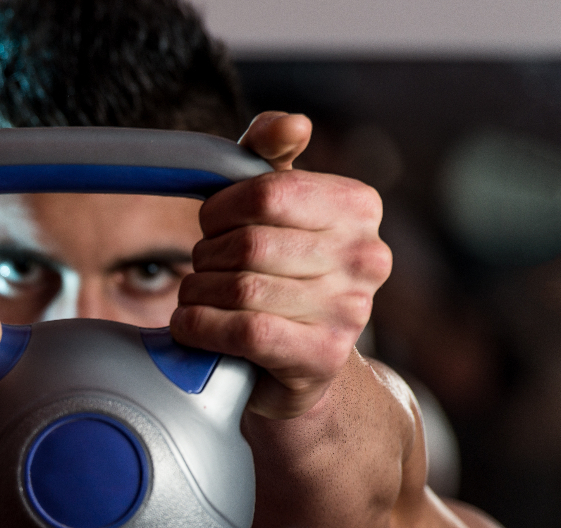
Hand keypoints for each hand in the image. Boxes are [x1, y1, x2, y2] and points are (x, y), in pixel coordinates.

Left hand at [169, 112, 391, 418]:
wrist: (297, 370)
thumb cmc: (277, 278)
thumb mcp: (274, 212)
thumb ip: (271, 159)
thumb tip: (292, 124)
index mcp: (359, 207)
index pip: (268, 191)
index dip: (220, 209)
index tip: (213, 226)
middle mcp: (367, 257)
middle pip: (249, 243)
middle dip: (207, 257)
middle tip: (205, 270)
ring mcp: (350, 311)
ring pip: (240, 288)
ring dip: (198, 294)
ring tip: (199, 299)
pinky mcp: (322, 357)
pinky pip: (243, 330)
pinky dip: (201, 326)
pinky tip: (192, 326)